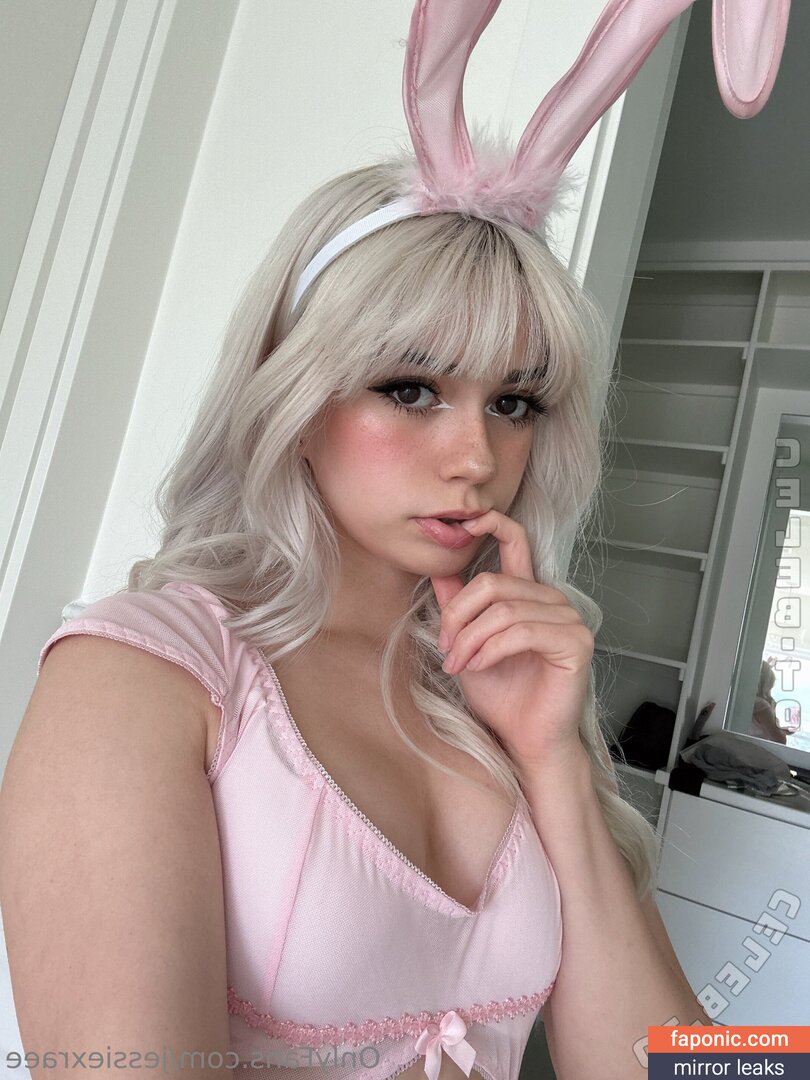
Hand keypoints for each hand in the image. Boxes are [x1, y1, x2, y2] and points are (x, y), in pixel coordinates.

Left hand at [430, 510, 592, 771]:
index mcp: (529, 593)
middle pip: (494, 582)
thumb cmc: (502, 696)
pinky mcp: (575, 642)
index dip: (493, 523)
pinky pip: (522, 631)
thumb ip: (458, 608)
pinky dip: (490, 649)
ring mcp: (568, 619)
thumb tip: (437, 570)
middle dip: (459, 615)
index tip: (466, 521)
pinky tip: (477, 666)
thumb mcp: (468, 644)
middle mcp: (552, 599)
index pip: (517, 541)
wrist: (525, 739)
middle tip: (444, 646)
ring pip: (504, 610)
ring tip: (458, 663)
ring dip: (471, 638)